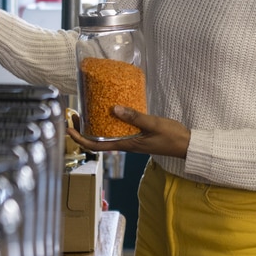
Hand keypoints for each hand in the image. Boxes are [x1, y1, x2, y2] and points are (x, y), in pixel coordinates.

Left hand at [68, 106, 190, 159]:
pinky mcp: (136, 135)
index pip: (96, 146)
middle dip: (83, 130)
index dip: (80, 139)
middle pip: (97, 140)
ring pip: (106, 135)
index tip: (69, 130)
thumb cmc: (171, 136)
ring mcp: (131, 140)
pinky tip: (110, 111)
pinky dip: (108, 122)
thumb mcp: (153, 124)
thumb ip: (134, 117)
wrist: (186, 144)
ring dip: (94, 126)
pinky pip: (117, 130)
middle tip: (75, 115)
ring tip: (87, 112)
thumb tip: (113, 109)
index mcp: (126, 145)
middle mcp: (125, 144)